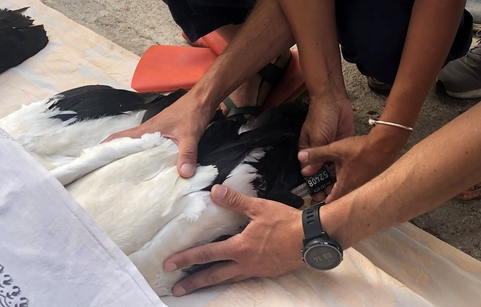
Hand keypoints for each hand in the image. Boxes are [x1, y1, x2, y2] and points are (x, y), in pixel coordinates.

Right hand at [104, 92, 211, 177]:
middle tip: (106, 177)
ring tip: (124, 177)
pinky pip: (150, 147)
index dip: (105, 148)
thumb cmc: (193, 113)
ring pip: (137, 147)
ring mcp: (155, 132)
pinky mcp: (164, 134)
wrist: (204, 100)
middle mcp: (147, 131)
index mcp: (147, 130)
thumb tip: (183, 174)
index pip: (119, 138)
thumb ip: (187, 154)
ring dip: (131, 158)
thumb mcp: (190, 135)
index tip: (92, 163)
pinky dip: (146, 157)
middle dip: (114, 158)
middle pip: (125, 144)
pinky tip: (151, 169)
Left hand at [163, 184, 304, 295]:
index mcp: (240, 247)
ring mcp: (255, 270)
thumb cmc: (286, 222)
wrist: (311, 239)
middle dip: (193, 282)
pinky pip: (242, 278)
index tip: (169, 264)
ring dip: (209, 284)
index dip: (187, 258)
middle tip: (175, 289)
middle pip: (213, 275)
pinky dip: (230, 280)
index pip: (207, 254)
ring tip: (196, 288)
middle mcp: (244, 263)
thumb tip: (215, 191)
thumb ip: (236, 201)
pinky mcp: (265, 273)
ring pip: (227, 280)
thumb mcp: (260, 207)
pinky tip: (229, 277)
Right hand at [298, 96, 353, 199]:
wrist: (334, 100)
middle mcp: (320, 152)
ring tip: (339, 195)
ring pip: (334, 169)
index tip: (316, 195)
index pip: (309, 170)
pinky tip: (348, 182)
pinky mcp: (344, 146)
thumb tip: (307, 173)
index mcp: (309, 149)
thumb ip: (315, 155)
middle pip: (322, 172)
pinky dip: (345, 171)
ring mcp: (333, 150)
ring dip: (335, 180)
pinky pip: (343, 161)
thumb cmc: (321, 117)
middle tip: (329, 199)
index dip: (313, 182)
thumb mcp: (317, 136)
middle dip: (324, 184)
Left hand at [299, 126, 406, 202]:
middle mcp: (355, 192)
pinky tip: (346, 177)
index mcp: (345, 187)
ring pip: (348, 194)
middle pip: (339, 200)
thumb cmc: (360, 149)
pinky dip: (349, 186)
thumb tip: (300, 156)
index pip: (330, 203)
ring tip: (330, 185)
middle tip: (320, 192)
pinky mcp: (370, 182)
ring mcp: (365, 188)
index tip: (313, 202)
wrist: (384, 144)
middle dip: (329, 197)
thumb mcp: (335, 149)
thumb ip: (317, 154)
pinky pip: (357, 189)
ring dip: (339, 191)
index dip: (320, 204)